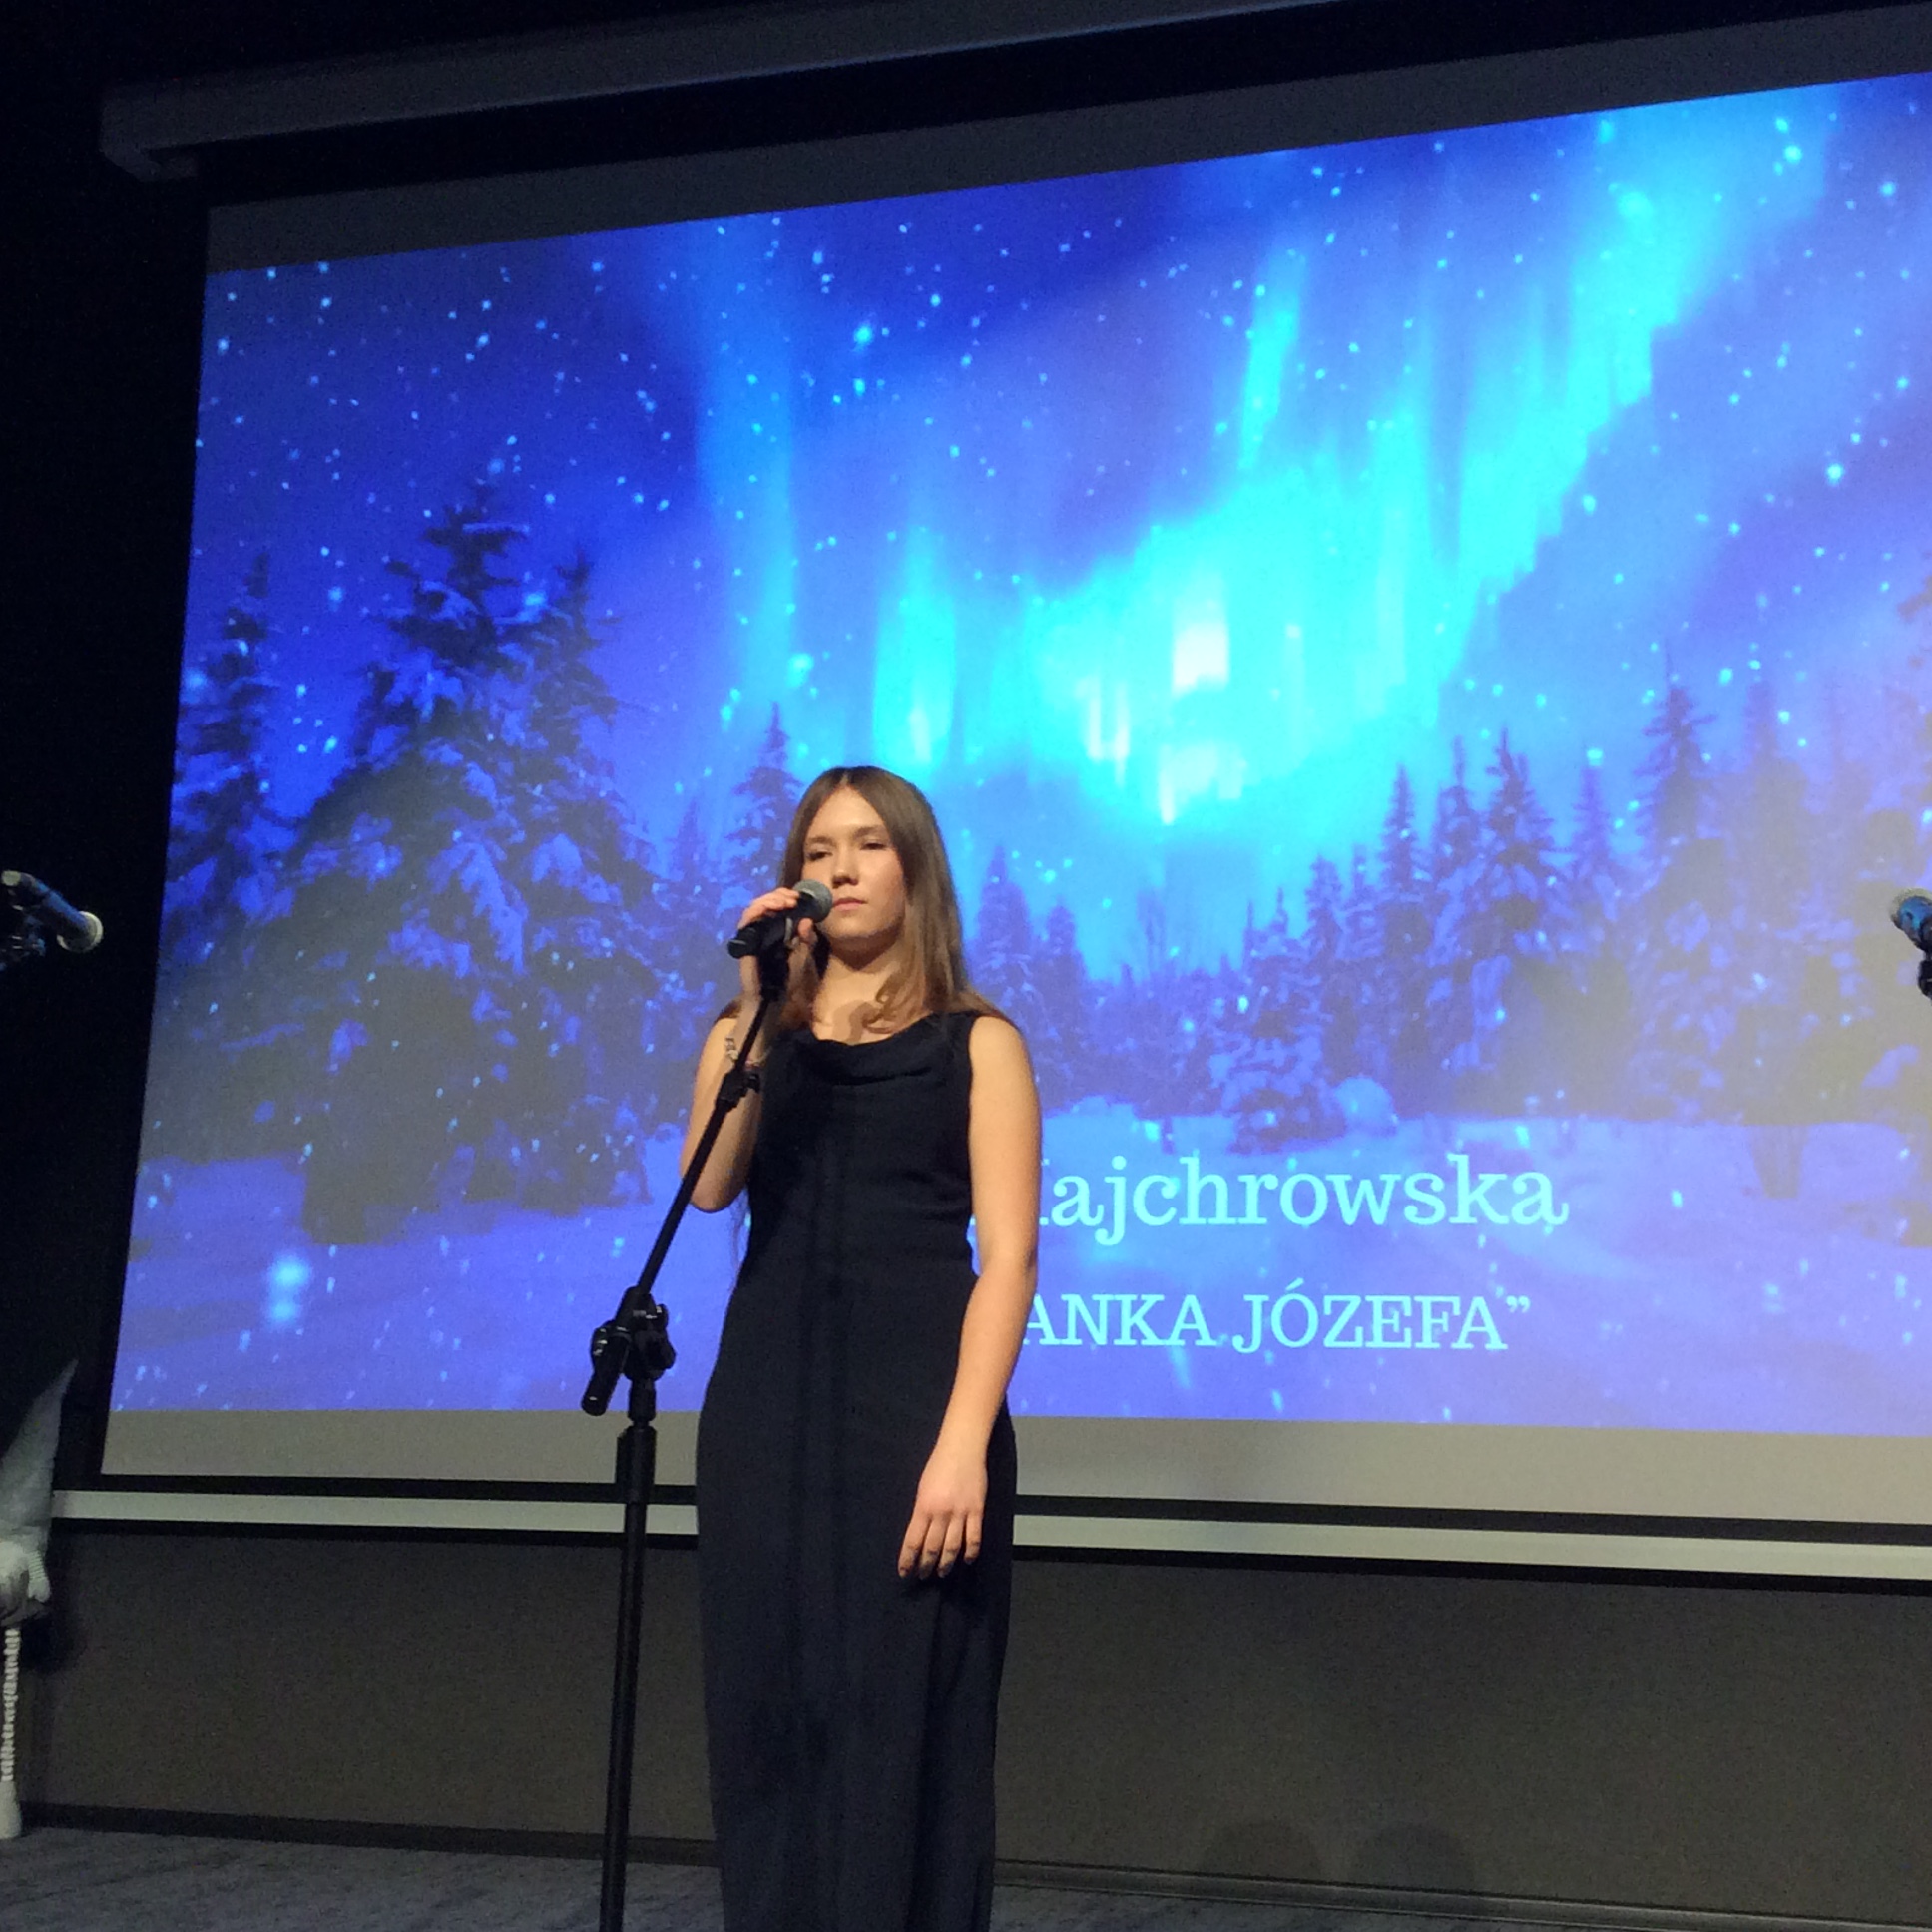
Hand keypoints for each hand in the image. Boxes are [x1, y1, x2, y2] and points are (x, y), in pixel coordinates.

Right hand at [732, 886, 816, 1007]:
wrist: (773, 999)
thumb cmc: (787, 980)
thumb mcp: (803, 956)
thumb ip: (806, 939)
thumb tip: (808, 919)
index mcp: (775, 929)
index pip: (775, 905)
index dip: (785, 896)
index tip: (799, 897)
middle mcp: (761, 929)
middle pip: (764, 902)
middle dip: (779, 895)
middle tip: (793, 899)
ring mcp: (751, 935)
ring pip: (754, 907)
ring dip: (769, 900)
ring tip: (785, 903)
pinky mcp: (744, 942)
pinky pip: (746, 921)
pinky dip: (757, 910)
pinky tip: (771, 909)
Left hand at [898, 1436, 986, 1579]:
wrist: (962, 1448)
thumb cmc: (939, 1465)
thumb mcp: (922, 1488)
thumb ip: (922, 1512)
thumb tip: (920, 1534)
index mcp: (923, 1507)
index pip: (913, 1541)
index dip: (908, 1559)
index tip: (904, 1571)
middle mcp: (941, 1513)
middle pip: (932, 1548)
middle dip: (926, 1565)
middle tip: (923, 1576)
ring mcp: (960, 1513)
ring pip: (952, 1547)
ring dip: (946, 1563)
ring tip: (942, 1573)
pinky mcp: (977, 1510)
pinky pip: (974, 1537)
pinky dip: (970, 1552)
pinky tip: (967, 1560)